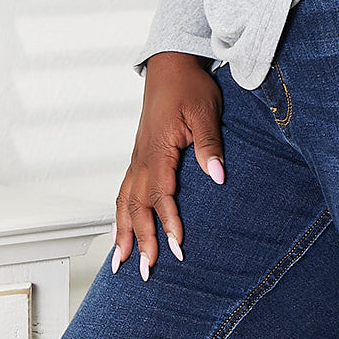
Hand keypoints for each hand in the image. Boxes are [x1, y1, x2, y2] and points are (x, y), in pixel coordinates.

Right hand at [112, 51, 223, 279]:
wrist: (170, 66)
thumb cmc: (189, 86)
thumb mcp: (206, 112)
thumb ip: (210, 144)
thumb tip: (218, 176)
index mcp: (158, 149)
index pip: (161, 195)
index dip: (169, 223)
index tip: (177, 248)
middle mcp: (142, 158)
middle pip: (137, 206)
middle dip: (140, 240)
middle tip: (145, 272)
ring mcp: (137, 157)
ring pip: (124, 202)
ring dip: (123, 233)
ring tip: (120, 263)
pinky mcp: (138, 156)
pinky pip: (124, 190)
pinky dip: (120, 214)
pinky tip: (120, 229)